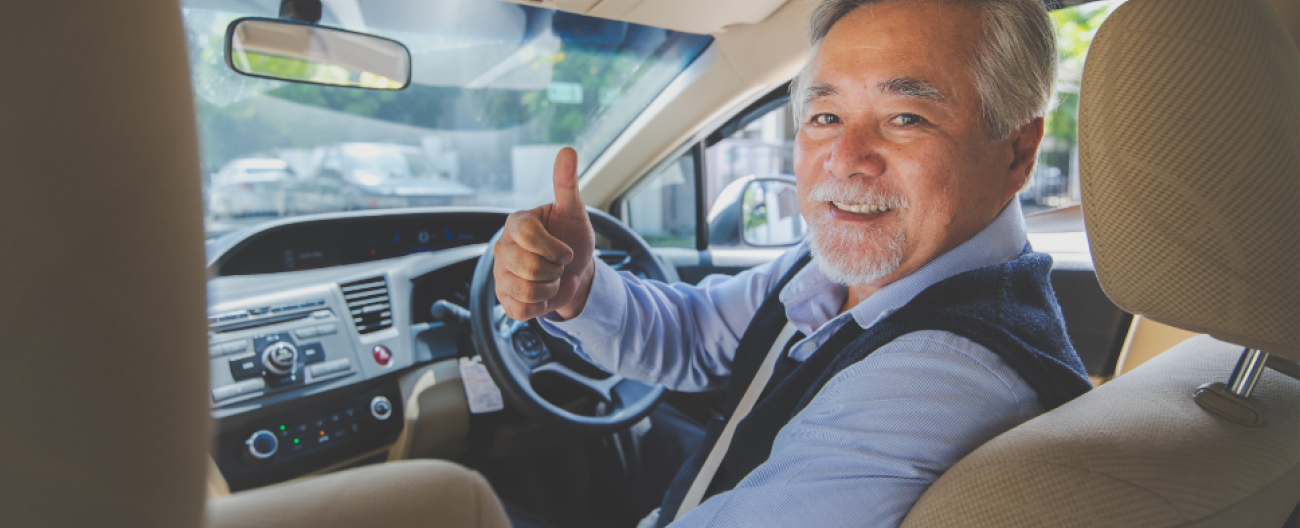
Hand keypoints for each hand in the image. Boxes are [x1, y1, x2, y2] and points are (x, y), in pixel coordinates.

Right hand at [492, 147, 595, 320]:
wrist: (577, 272)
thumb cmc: (572, 239)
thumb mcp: (574, 213)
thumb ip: (567, 184)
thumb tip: (567, 151)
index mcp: (516, 223)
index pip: (527, 235)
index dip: (553, 247)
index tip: (566, 250)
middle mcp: (502, 247)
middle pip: (529, 267)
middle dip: (555, 269)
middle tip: (558, 264)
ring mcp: (500, 274)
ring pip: (527, 290)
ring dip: (550, 288)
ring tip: (551, 278)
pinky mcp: (504, 299)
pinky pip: (522, 309)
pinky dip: (541, 306)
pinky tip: (542, 294)